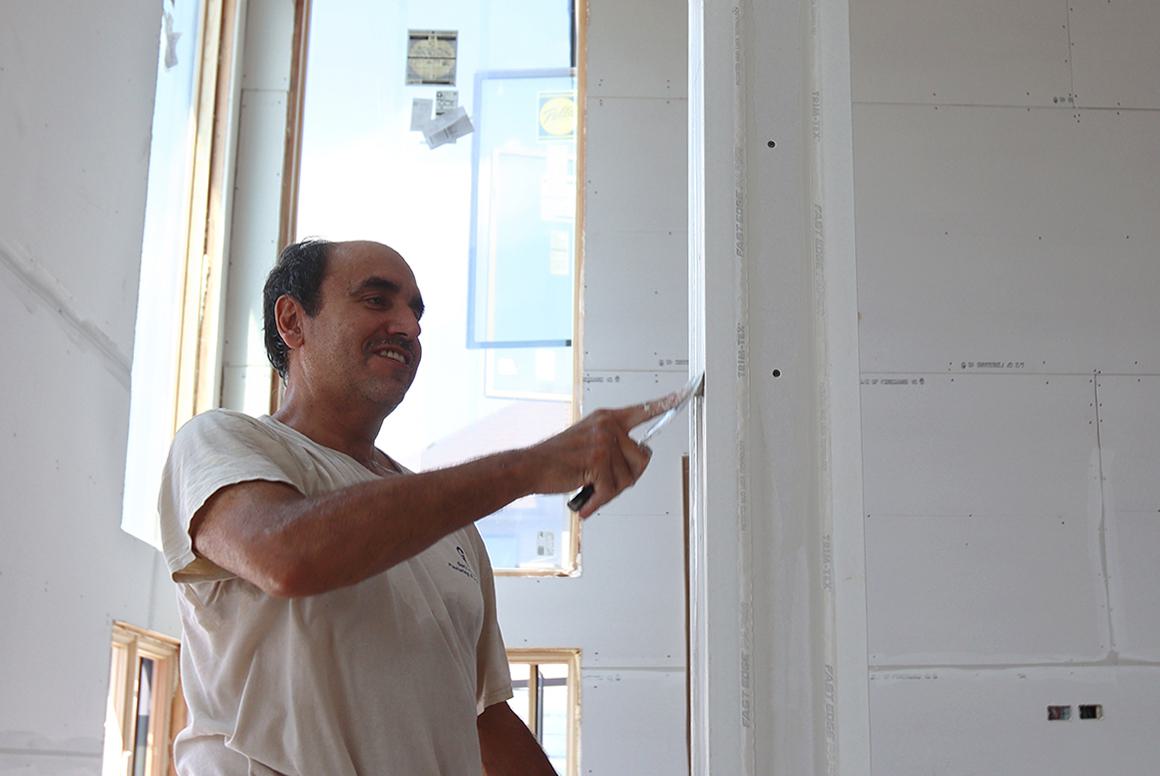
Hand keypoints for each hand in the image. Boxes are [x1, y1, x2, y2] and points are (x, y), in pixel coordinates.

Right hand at [526, 399, 669, 517]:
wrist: (532, 466)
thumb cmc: (558, 459)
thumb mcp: (588, 443)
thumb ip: (613, 448)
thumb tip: (641, 461)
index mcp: (607, 419)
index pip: (642, 410)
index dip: (664, 404)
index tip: (682, 394)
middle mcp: (608, 426)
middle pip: (642, 460)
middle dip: (626, 478)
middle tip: (603, 482)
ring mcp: (603, 442)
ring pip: (627, 479)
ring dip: (608, 491)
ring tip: (588, 486)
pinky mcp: (598, 460)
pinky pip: (610, 491)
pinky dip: (597, 501)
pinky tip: (586, 501)